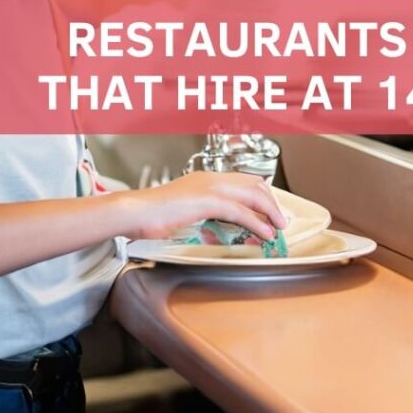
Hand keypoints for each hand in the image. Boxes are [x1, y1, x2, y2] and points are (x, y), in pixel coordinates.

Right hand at [116, 171, 287, 240]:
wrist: (132, 212)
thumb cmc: (149, 216)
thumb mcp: (181, 214)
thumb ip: (200, 218)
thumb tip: (214, 232)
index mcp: (204, 179)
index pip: (243, 181)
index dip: (261, 195)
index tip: (270, 211)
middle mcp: (210, 179)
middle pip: (255, 184)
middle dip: (272, 202)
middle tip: (280, 220)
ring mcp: (209, 188)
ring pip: (254, 195)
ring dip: (271, 211)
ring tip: (279, 227)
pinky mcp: (207, 201)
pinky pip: (241, 213)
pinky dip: (258, 224)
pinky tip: (265, 233)